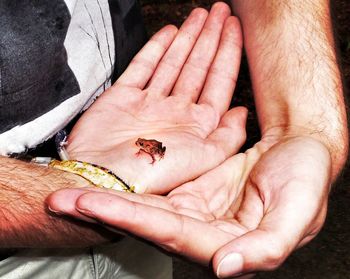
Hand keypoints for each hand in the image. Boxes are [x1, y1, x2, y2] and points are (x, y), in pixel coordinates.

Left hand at [47, 135, 331, 276]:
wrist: (301, 148)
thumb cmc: (306, 178)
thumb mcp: (299, 212)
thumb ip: (267, 246)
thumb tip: (226, 267)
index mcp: (226, 241)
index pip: (170, 232)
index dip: (130, 219)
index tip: (93, 204)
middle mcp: (202, 229)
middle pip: (145, 220)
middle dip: (102, 209)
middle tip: (60, 199)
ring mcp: (193, 208)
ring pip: (144, 204)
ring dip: (107, 196)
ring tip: (69, 188)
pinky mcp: (191, 188)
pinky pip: (154, 187)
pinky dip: (128, 184)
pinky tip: (103, 178)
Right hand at [67, 3, 246, 193]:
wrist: (103, 181)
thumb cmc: (155, 176)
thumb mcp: (205, 161)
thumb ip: (229, 136)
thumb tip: (243, 111)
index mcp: (197, 125)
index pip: (219, 80)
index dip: (228, 51)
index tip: (233, 27)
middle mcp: (176, 112)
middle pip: (198, 66)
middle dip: (210, 37)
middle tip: (219, 11)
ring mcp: (150, 103)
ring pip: (174, 63)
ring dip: (187, 38)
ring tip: (199, 15)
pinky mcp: (124, 97)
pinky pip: (143, 67)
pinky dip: (156, 49)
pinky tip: (169, 34)